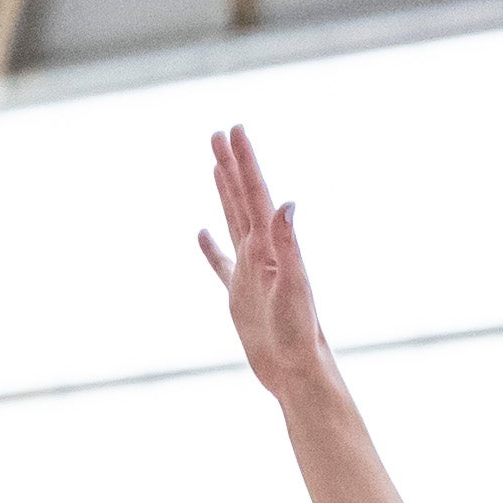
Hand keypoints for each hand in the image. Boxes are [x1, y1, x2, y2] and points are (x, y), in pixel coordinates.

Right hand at [197, 125, 331, 403]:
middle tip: (219, 132)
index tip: (234, 130)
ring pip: (233, 222)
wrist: (298, 372)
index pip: (255, 195)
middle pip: (242, 200)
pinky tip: (201, 234)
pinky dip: (210, 248)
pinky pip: (220, 265)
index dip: (245, 162)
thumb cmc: (300, 334)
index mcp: (272, 247)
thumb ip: (289, 245)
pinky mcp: (240, 297)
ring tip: (214, 166)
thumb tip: (286, 204)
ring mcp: (249, 274)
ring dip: (224, 193)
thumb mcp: (293, 287)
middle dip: (232, 165)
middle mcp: (261, 254)